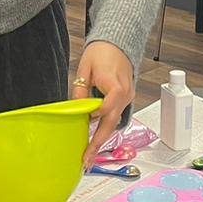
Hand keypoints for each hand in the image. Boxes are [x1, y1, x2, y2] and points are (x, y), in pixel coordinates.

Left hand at [74, 42, 134, 161]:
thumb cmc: (103, 51)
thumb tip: (75, 108)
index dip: (92, 118)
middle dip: (98, 143)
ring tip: (89, 154)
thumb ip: (80, 89)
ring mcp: (127, 97)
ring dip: (101, 138)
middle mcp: (125, 94)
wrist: (118, 43)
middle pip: (111, 123)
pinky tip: (95, 138)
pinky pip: (114, 116)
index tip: (82, 127)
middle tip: (87, 159)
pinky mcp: (125, 99)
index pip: (104, 109)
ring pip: (113, 122)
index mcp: (116, 85)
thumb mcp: (85, 68)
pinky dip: (105, 127)